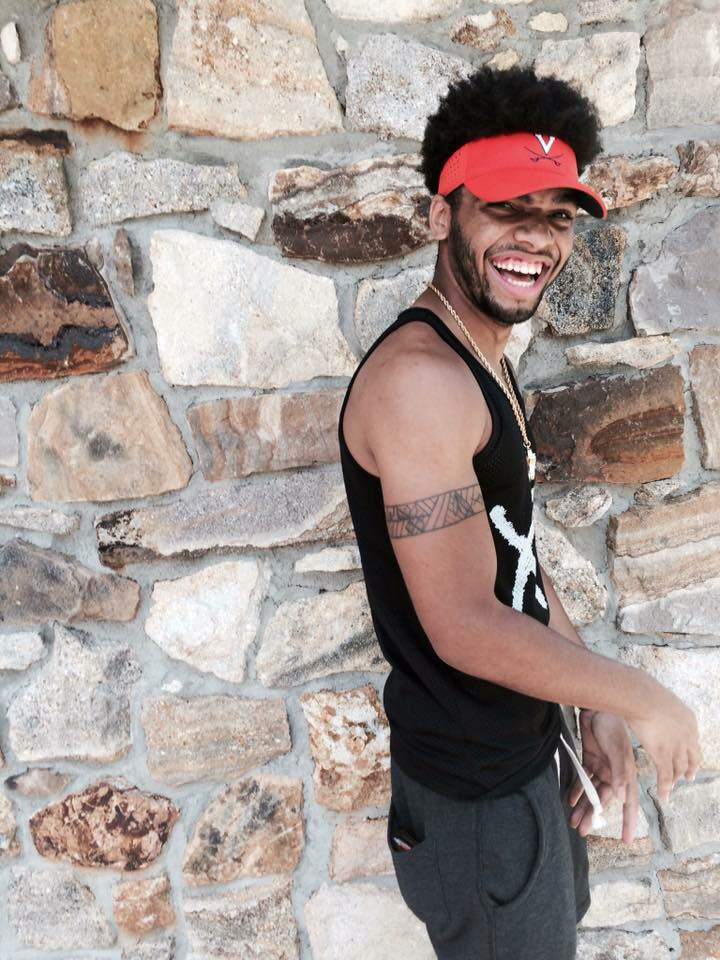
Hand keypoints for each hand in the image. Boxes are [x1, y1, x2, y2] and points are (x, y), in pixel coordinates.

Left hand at [568, 710, 637, 843]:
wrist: (599, 708)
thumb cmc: (613, 728)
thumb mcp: (618, 751)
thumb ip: (619, 773)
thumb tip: (621, 797)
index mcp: (625, 776)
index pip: (628, 804)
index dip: (628, 822)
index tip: (627, 840)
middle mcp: (614, 775)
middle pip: (603, 801)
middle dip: (593, 816)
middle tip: (582, 831)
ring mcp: (601, 768)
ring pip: (591, 792)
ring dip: (582, 806)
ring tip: (573, 821)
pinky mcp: (589, 760)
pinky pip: (582, 779)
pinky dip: (576, 790)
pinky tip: (569, 801)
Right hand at [626, 687, 700, 805]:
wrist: (643, 697)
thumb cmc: (644, 692)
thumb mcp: (658, 698)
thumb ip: (657, 705)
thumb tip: (646, 701)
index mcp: (688, 720)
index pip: (693, 741)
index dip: (691, 752)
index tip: (690, 758)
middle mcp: (687, 735)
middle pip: (692, 757)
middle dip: (690, 768)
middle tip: (689, 777)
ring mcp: (676, 746)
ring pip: (679, 768)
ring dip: (675, 779)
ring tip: (672, 787)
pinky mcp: (663, 755)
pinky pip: (666, 776)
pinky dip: (665, 788)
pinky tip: (663, 796)